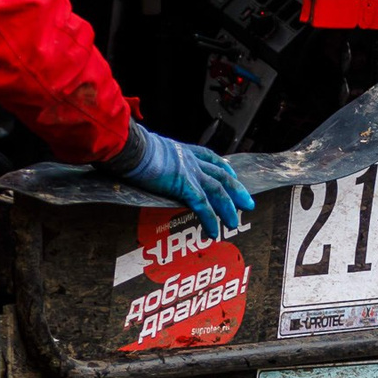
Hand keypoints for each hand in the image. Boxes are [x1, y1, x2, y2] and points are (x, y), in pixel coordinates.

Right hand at [100, 124, 253, 239]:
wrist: (129, 146)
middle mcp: (190, 160)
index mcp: (182, 151)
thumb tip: (143, 161)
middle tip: (248, 203)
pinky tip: (213, 231)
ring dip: (227, 209)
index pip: (209, 157)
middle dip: (237, 190)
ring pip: (217, 192)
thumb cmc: (130, 147)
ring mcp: (189, 172)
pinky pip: (203, 206)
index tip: (232, 174)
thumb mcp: (146, 149)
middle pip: (222, 176)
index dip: (223, 167)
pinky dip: (210, 220)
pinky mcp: (183, 185)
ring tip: (233, 224)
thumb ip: (152, 157)